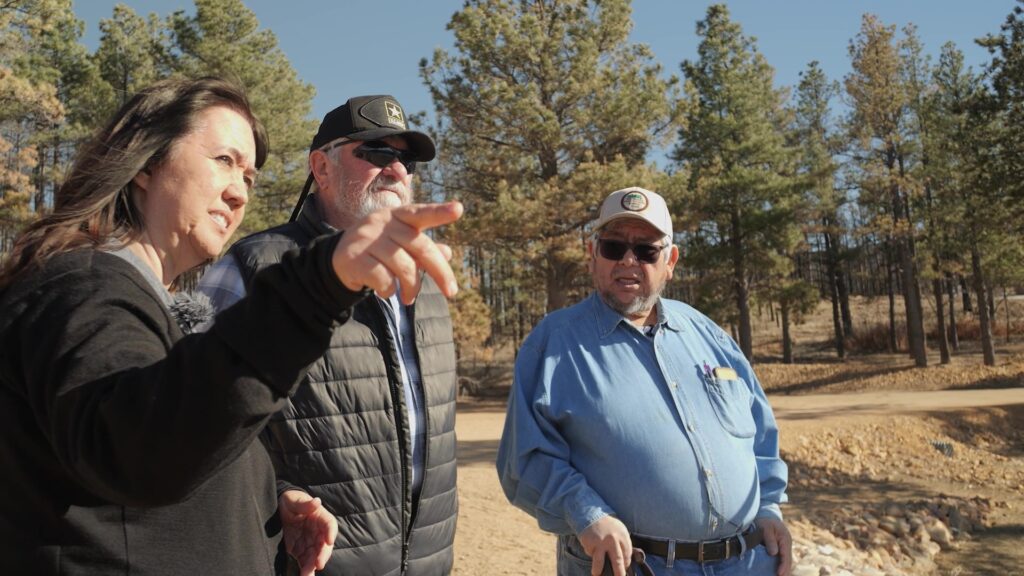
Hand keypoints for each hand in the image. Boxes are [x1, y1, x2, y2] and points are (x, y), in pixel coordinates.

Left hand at [280, 490, 337, 575]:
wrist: (279, 509)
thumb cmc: (291, 500)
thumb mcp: (295, 499)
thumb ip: (305, 503)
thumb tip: (317, 502)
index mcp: (321, 517)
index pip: (330, 524)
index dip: (331, 532)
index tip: (329, 540)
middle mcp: (319, 532)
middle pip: (324, 545)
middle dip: (322, 555)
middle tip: (318, 564)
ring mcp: (310, 543)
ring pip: (315, 557)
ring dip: (312, 567)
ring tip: (307, 575)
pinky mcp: (300, 551)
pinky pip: (304, 562)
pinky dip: (305, 570)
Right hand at [332, 201, 462, 303]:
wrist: (336, 260)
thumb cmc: (377, 251)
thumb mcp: (400, 245)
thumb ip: (423, 248)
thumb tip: (448, 252)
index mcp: (397, 216)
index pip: (420, 213)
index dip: (439, 212)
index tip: (459, 209)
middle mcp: (382, 224)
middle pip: (421, 248)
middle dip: (440, 272)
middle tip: (452, 292)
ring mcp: (367, 240)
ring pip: (405, 267)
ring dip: (412, 288)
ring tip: (409, 297)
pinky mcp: (355, 259)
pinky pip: (384, 280)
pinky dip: (390, 291)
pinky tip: (386, 292)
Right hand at [579, 515, 631, 575]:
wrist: (592, 513)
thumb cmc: (608, 525)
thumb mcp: (619, 531)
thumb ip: (622, 544)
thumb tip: (625, 563)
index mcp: (623, 535)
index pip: (627, 555)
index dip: (626, 564)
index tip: (623, 568)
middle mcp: (612, 540)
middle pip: (617, 561)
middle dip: (618, 573)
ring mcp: (600, 542)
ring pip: (600, 562)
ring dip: (598, 571)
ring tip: (597, 574)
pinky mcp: (590, 543)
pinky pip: (591, 553)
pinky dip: (591, 553)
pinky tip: (592, 547)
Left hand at [755, 517, 791, 575]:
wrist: (766, 516)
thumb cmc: (766, 521)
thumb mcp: (766, 528)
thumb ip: (770, 540)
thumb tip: (773, 553)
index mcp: (785, 539)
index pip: (785, 555)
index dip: (783, 565)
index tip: (780, 574)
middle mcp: (787, 544)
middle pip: (788, 560)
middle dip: (785, 571)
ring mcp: (784, 547)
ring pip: (786, 561)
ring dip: (784, 569)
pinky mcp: (780, 548)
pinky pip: (782, 559)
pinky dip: (781, 566)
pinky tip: (777, 572)